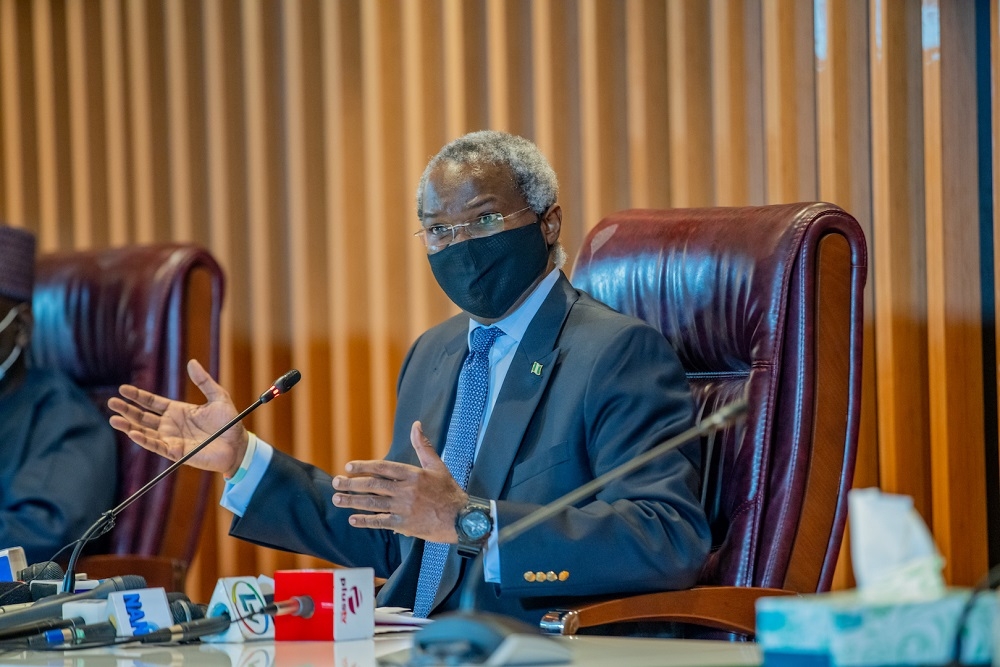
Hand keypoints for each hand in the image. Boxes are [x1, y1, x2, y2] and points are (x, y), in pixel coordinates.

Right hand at [108, 359, 248, 476]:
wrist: (238, 444)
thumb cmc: (229, 422)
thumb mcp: (218, 396)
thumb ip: (203, 381)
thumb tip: (192, 362)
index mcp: (178, 411)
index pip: (152, 402)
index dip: (137, 396)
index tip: (123, 389)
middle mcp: (171, 425)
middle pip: (143, 417)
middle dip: (127, 410)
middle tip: (111, 402)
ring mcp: (172, 439)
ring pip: (145, 432)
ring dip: (129, 426)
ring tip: (114, 419)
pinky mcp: (176, 452)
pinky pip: (157, 446)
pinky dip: (144, 440)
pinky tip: (133, 433)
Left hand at [331, 421, 466, 542]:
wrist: (462, 519)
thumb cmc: (449, 490)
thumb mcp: (437, 466)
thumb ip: (423, 445)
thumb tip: (416, 424)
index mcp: (413, 474)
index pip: (383, 467)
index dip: (364, 466)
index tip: (348, 466)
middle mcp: (406, 490)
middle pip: (373, 485)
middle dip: (352, 483)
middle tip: (336, 482)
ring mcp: (404, 508)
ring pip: (373, 503)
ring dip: (352, 501)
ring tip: (337, 499)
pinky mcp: (405, 524)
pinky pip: (381, 522)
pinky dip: (365, 521)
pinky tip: (352, 519)